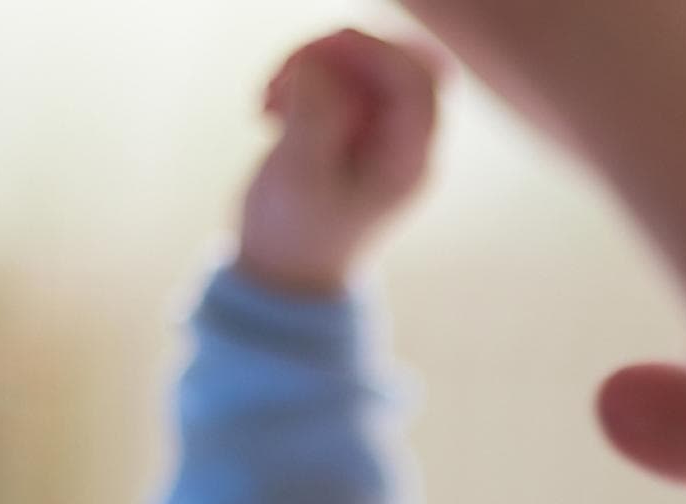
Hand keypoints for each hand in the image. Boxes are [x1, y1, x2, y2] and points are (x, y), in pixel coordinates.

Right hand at [237, 28, 448, 296]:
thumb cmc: (293, 236)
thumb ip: (315, 113)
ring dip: (310, 63)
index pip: (418, 81)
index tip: (318, 49)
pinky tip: (270, 109)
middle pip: (399, 60)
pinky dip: (301, 76)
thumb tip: (321, 61)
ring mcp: (380, 131)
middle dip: (341, 52)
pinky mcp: (351, 123)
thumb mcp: (298, 175)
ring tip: (268, 101)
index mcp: (409, 161)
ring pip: (362, 61)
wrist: (282, 272)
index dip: (373, 50)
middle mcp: (406, 142)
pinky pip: (336, 75)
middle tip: (291, 71)